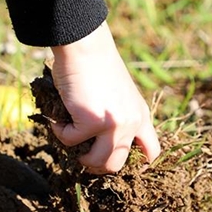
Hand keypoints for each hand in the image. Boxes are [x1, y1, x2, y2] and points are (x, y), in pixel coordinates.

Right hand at [49, 22, 160, 173]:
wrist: (86, 45)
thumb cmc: (97, 65)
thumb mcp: (119, 94)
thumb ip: (118, 116)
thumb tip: (98, 144)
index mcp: (141, 116)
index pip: (152, 153)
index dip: (137, 166)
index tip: (118, 163)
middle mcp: (132, 123)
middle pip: (117, 164)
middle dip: (96, 164)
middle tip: (81, 153)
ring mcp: (114, 125)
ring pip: (96, 162)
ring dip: (78, 154)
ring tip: (69, 136)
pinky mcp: (92, 123)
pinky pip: (70, 141)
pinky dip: (60, 130)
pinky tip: (59, 115)